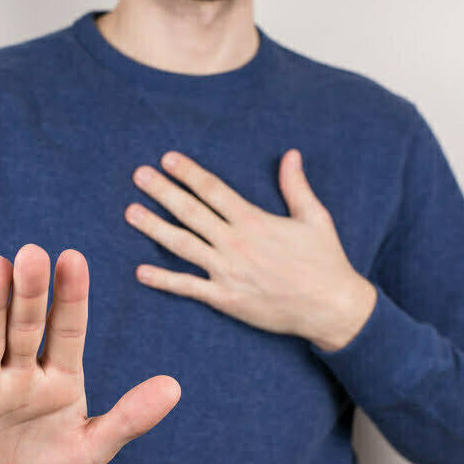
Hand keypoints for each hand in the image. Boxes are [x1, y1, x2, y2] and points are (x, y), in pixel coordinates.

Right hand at [0, 245, 181, 463]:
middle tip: (32, 253)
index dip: (70, 296)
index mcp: (59, 376)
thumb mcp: (91, 448)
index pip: (67, 329)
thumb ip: (130, 418)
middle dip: (29, 292)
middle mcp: (19, 372)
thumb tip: (176, 387)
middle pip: (25, 326)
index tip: (73, 258)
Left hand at [124, 149, 376, 351]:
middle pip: (191, 212)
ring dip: (155, 228)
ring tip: (131, 212)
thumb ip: (296, 186)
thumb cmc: (326, 261)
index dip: (189, 173)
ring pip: (183, 245)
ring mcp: (228, 272)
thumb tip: (290, 154)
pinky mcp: (226, 299)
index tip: (168, 159)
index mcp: (255, 221)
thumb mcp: (315, 218)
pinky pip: (188, 288)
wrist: (332, 308)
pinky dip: (163, 280)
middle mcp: (236, 243)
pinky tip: (140, 271)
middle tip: (139, 175)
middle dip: (163, 191)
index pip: (213, 190)